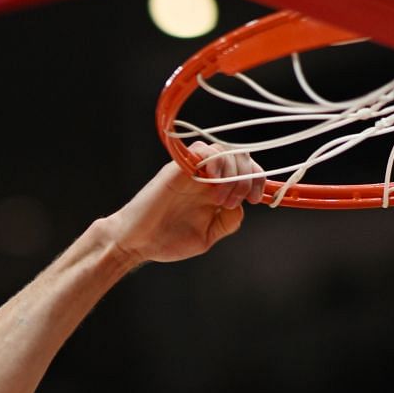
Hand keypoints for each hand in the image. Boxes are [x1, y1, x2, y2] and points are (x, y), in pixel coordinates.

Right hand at [101, 141, 266, 265]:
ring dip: (231, 172)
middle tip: (236, 201)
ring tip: (220, 198)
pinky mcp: (177, 168)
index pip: (245, 172)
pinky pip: (201, 149)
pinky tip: (212, 178)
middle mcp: (206, 177)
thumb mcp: (207, 236)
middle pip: (240, 157)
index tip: (254, 199)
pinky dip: (213, 160)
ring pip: (224, 151)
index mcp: (216, 190)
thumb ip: (227, 222)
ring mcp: (192, 171)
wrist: (136, 242)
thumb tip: (241, 207)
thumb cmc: (167, 241)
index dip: (257, 180)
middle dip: (247, 176)